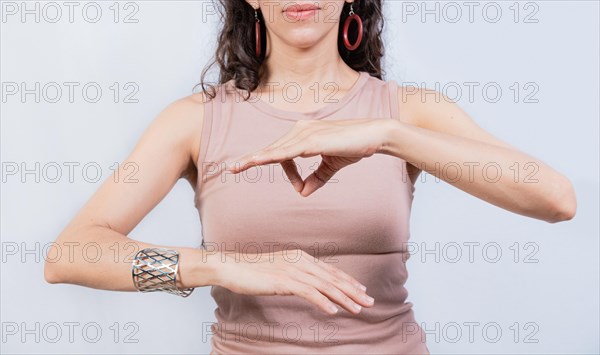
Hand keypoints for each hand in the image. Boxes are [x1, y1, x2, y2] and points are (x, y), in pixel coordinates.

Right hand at [214, 249, 374, 314]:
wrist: (231, 266)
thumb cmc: (252, 270)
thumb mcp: (278, 269)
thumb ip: (294, 274)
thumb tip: (307, 285)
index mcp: (300, 257)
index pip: (329, 271)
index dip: (347, 281)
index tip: (362, 290)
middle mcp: (299, 261)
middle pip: (332, 278)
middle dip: (352, 290)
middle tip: (369, 301)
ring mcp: (291, 270)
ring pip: (324, 286)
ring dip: (343, 298)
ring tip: (357, 308)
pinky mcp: (283, 281)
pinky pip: (307, 292)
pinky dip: (322, 301)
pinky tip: (333, 311)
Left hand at [225, 119, 388, 196]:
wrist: (374, 136)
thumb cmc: (354, 147)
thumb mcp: (331, 166)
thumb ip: (316, 178)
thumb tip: (303, 193)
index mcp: (303, 134)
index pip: (282, 152)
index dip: (282, 170)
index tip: (294, 186)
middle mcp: (301, 131)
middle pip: (271, 148)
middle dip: (251, 159)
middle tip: (231, 168)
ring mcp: (306, 133)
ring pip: (276, 149)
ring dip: (256, 159)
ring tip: (238, 167)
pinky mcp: (313, 139)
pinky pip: (288, 151)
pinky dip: (272, 156)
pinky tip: (258, 160)